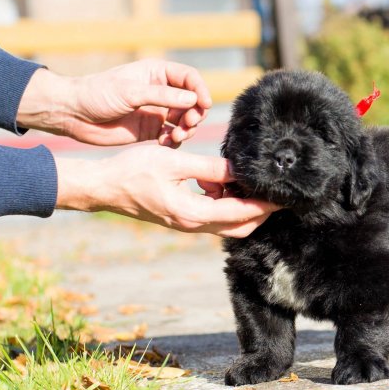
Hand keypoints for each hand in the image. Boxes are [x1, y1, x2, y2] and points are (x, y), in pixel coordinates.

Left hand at [18, 60, 211, 146]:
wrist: (73, 114)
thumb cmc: (97, 94)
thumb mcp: (130, 92)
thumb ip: (163, 96)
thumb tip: (193, 100)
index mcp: (157, 73)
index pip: (190, 78)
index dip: (200, 90)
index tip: (203, 105)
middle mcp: (161, 92)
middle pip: (192, 101)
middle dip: (195, 114)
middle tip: (186, 125)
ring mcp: (158, 111)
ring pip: (185, 120)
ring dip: (186, 129)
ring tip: (174, 136)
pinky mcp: (151, 130)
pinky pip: (173, 136)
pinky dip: (174, 141)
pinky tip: (163, 143)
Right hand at [55, 147, 277, 236]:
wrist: (104, 187)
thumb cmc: (133, 171)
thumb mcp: (175, 162)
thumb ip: (210, 167)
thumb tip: (240, 169)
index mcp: (193, 213)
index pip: (240, 214)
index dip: (265, 206)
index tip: (284, 198)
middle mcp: (192, 225)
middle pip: (240, 227)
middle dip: (261, 212)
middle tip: (277, 193)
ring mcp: (187, 225)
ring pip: (227, 223)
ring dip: (241, 205)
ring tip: (242, 179)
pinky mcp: (182, 219)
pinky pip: (212, 216)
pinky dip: (224, 202)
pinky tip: (216, 180)